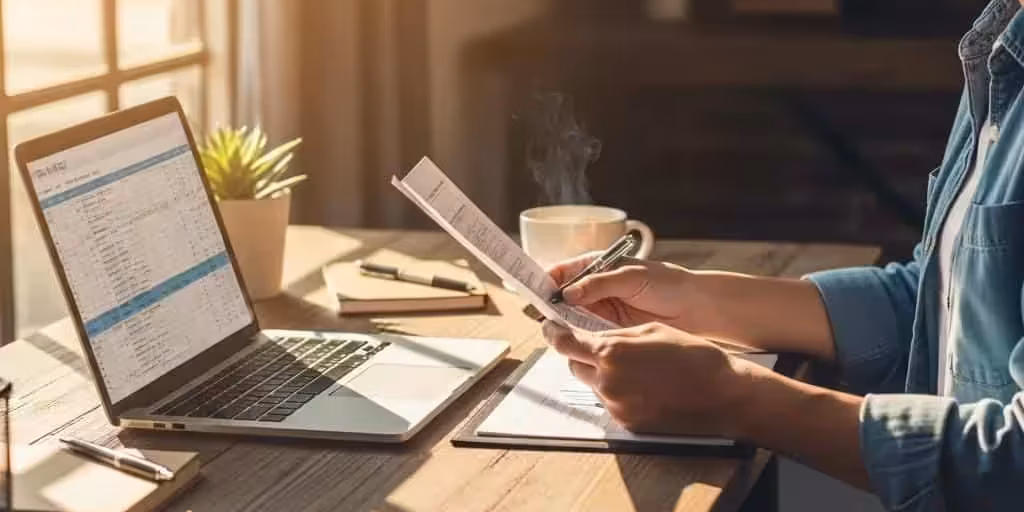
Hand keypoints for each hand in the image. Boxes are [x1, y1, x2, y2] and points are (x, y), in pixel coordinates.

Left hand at [542, 320, 757, 435]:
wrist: (723, 394)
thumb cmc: (693, 357)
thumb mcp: (650, 331)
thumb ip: (615, 334)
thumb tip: (592, 336)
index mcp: (611, 352)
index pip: (565, 343)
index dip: (554, 333)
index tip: (551, 328)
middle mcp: (608, 380)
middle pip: (574, 366)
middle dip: (581, 355)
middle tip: (599, 347)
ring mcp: (616, 405)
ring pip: (592, 385)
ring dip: (601, 374)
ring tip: (633, 367)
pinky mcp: (627, 423)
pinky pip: (610, 403)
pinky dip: (617, 392)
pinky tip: (642, 385)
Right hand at [549, 253, 702, 331]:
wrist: (694, 308)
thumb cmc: (668, 283)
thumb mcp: (631, 277)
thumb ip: (599, 283)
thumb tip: (568, 292)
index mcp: (596, 266)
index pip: (562, 271)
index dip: (546, 279)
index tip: (534, 290)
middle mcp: (593, 288)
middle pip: (560, 296)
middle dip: (548, 305)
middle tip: (540, 315)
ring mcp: (599, 310)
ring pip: (569, 317)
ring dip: (560, 323)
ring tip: (553, 329)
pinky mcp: (607, 330)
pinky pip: (584, 333)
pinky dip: (576, 337)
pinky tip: (572, 339)